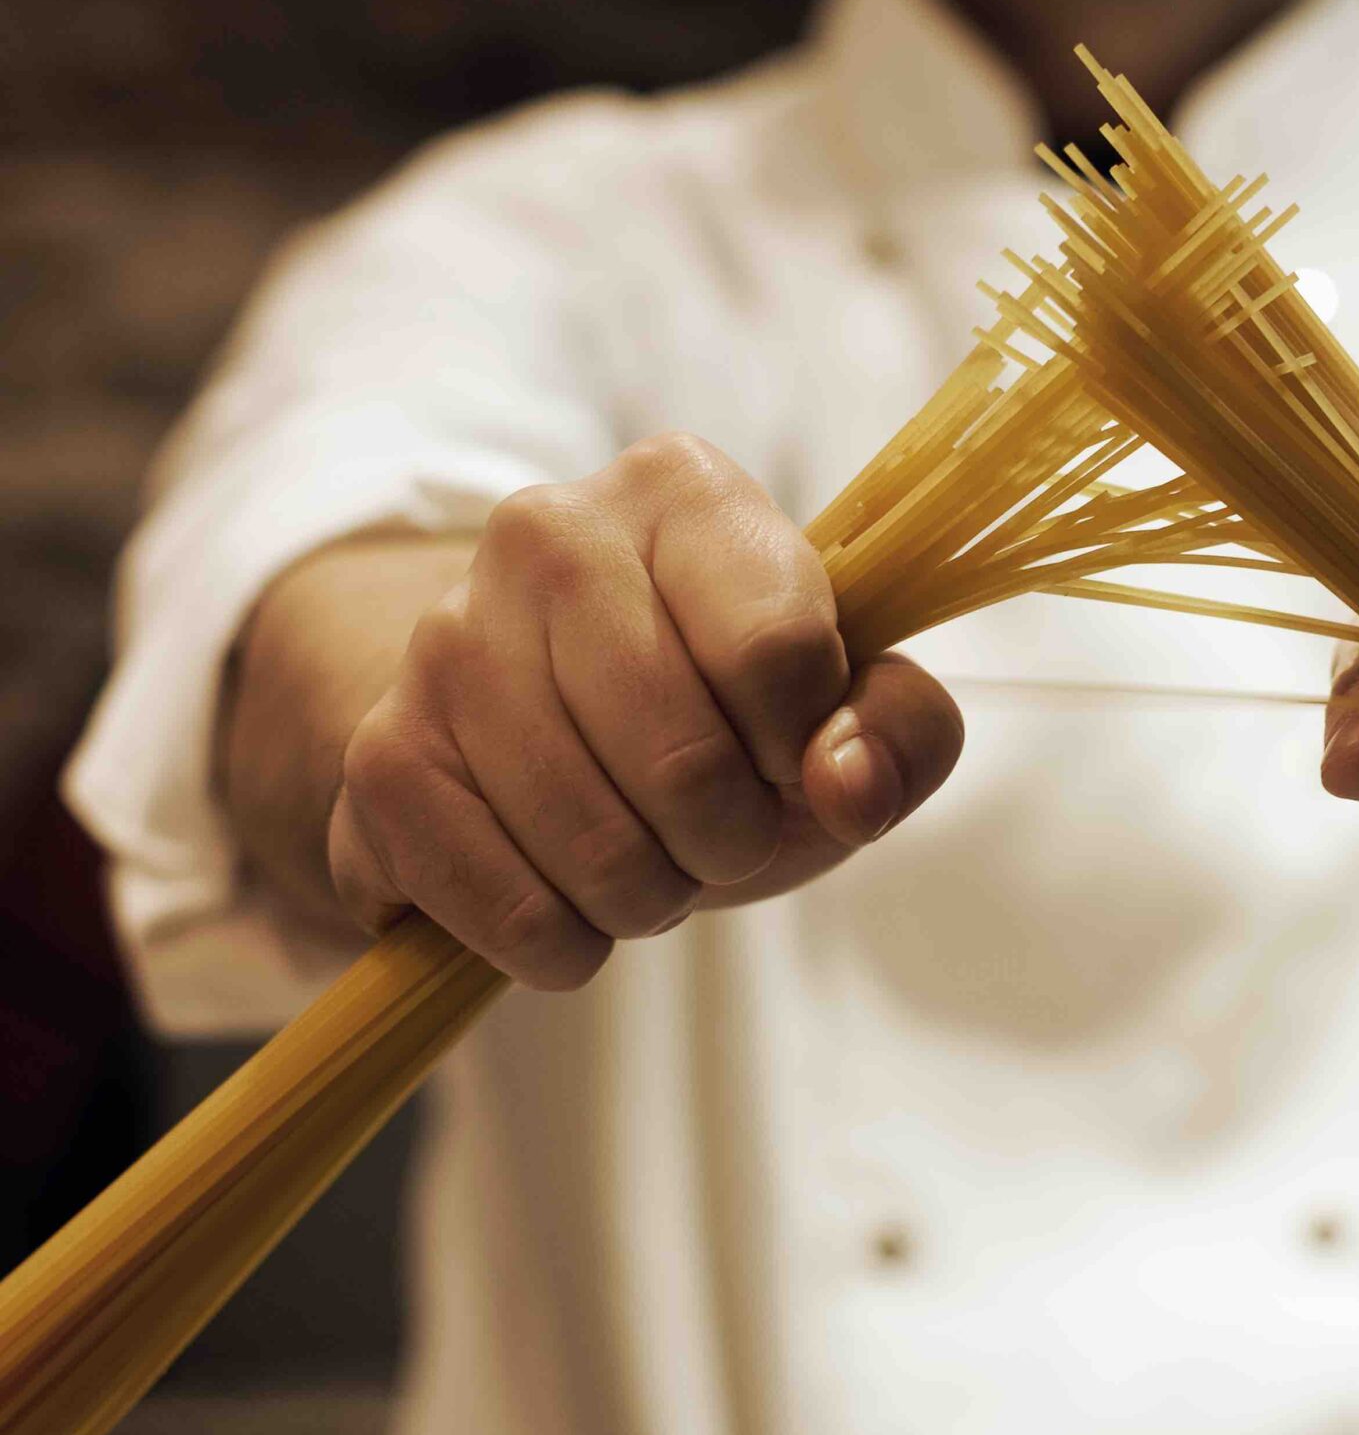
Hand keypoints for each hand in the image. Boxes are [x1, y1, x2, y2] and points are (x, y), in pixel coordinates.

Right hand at [324, 433, 962, 988]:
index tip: (787, 757)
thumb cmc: (733, 715)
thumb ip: (902, 732)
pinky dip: (558, 942)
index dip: (802, 748)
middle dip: (730, 840)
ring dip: (648, 896)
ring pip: (590, 845)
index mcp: (683, 491)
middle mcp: (549, 533)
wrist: (568, 737)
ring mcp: (444, 638)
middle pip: (685, 762)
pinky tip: (567, 901)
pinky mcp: (381, 752)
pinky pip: (496, 902)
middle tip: (719, 831)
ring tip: (646, 856)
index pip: (779, 651)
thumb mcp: (850, 712)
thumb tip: (845, 786)